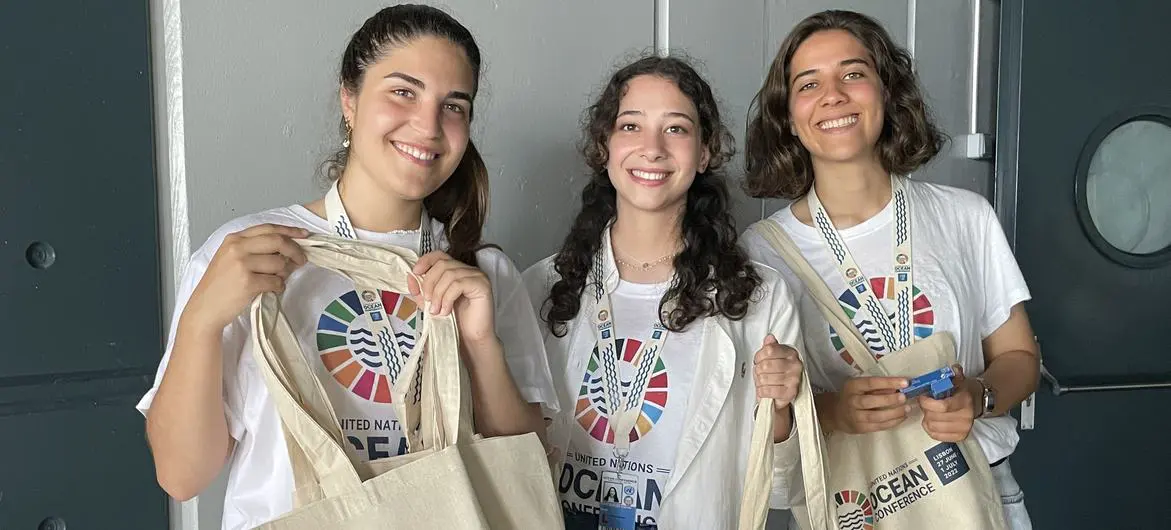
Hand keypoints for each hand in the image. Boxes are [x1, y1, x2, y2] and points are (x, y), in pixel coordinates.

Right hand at [183, 224, 308, 332]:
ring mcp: (242, 265)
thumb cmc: (220, 285)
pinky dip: (279, 287)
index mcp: (234, 239)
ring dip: (284, 273)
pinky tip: (272, 290)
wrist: (205, 308)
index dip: (289, 230)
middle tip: (301, 260)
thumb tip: (287, 248)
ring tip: (276, 280)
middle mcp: (237, 248)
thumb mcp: (231, 258)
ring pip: (279, 263)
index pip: (268, 228)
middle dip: (295, 250)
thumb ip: (254, 249)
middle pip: (277, 241)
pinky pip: (276, 281)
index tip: (304, 234)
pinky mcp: (248, 282)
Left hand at [409, 251, 496, 348]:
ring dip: (438, 294)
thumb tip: (410, 276)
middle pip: (442, 264)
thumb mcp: (432, 303)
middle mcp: (469, 270)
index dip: (426, 260)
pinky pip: (459, 284)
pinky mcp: (482, 285)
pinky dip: (447, 298)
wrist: (471, 339)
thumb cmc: (455, 321)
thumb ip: (421, 290)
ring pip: (450, 274)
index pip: (440, 255)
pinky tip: (446, 311)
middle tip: (428, 301)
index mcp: (457, 271)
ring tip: (436, 311)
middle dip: (430, 282)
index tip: (416, 272)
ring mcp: (477, 276)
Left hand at [753, 335, 802, 408]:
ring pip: (764, 378)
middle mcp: (795, 365)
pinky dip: (762, 391)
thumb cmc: (777, 375)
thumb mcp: (773, 358)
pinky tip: (764, 390)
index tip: (758, 361)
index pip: (769, 350)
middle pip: (765, 365)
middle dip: (758, 371)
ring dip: (759, 382)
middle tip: (760, 374)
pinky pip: (767, 390)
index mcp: (791, 353)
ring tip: (763, 383)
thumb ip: (770, 347)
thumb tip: (769, 338)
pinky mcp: (790, 392)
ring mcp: (794, 379)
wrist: (783, 395)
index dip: (758, 356)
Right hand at [835, 375, 910, 433]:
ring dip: (894, 413)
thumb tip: (898, 387)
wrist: (837, 413)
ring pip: (876, 416)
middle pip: (871, 401)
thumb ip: (877, 387)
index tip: (905, 382)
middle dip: (889, 400)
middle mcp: (852, 401)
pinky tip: (902, 417)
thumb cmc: (853, 395)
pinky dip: (892, 422)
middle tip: (904, 397)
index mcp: (852, 386)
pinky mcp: (861, 428)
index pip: (871, 383)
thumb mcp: (861, 386)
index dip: (888, 382)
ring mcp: (855, 416)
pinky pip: (878, 426)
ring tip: (907, 409)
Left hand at [918, 364, 976, 441]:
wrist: (979, 403)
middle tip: (925, 404)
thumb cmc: (964, 391)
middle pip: (935, 418)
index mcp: (964, 401)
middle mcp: (965, 417)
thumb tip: (954, 368)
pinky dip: (929, 429)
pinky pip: (936, 436)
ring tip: (928, 412)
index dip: (928, 403)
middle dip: (925, 409)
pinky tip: (930, 421)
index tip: (922, 397)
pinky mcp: (959, 437)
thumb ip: (956, 374)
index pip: (942, 406)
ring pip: (934, 427)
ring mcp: (963, 429)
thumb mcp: (961, 380)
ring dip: (926, 419)